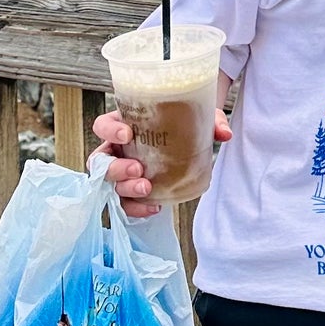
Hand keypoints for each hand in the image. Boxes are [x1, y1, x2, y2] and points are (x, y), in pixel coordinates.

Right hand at [93, 104, 229, 218]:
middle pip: (100, 160)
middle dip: (117, 168)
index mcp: (124, 125)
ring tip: (147, 189)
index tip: (128, 134)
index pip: (102, 125)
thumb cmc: (183, 123)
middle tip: (139, 169)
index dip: (109, 130)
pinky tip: (154, 207)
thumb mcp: (197, 117)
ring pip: (108, 184)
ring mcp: (121, 172)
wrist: (187, 141)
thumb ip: (211, 121)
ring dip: (125, 189)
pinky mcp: (130, 191)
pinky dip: (136, 208)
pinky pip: (124, 204)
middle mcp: (117, 149)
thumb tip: (225, 134)